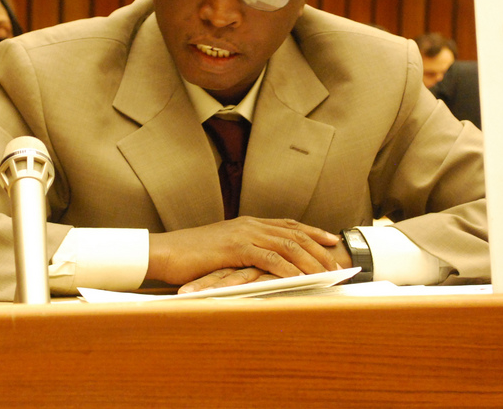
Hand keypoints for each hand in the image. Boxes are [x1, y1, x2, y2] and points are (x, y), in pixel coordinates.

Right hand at [179, 239, 353, 293]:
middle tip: (338, 262)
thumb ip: (242, 253)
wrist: (164, 252)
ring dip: (311, 260)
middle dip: (319, 248)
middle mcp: (249, 224)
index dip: (312, 232)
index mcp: (247, 223)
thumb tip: (258, 264)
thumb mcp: (221, 251)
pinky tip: (301, 279)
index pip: (288, 225)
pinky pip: (270, 258)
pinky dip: (289, 268)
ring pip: (288, 245)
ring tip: (327, 274)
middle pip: (294, 234)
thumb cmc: (189, 257)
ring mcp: (243, 234)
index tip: (331, 240)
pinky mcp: (235, 248)